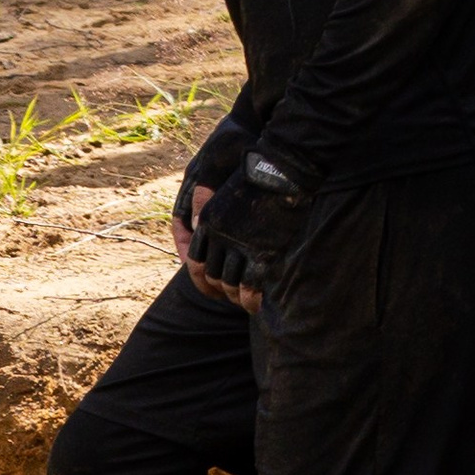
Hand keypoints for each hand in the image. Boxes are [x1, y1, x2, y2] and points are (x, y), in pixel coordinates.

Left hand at [190, 154, 311, 308]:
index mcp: (206, 221)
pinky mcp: (260, 253)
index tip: (211, 287)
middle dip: (219, 291)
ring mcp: (239, 246)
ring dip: (235, 298)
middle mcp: (218, 237)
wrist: (281, 168)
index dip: (201, 279)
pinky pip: (250, 286)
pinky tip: (256, 306)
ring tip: (243, 305)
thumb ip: (206, 205)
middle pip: (211, 275)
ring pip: (229, 284)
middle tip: (229, 298)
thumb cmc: (254, 171)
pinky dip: (250, 300)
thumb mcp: (221, 187)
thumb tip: (193, 224)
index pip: (194, 260)